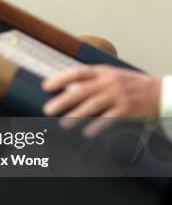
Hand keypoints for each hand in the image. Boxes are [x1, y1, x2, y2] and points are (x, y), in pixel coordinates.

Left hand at [42, 65, 160, 135]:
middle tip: (48, 110)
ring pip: (93, 105)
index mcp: (102, 72)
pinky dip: (97, 126)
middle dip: (62, 101)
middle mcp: (108, 82)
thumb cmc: (128, 84)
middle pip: (81, 91)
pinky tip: (87, 132)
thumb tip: (64, 88)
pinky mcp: (127, 109)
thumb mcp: (109, 75)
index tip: (45, 87)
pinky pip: (109, 119)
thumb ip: (90, 80)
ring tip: (64, 124)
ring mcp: (118, 95)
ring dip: (76, 115)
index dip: (60, 79)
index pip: (77, 73)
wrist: (158, 92)